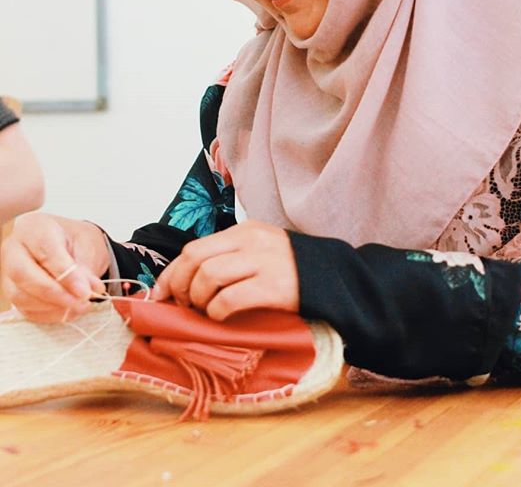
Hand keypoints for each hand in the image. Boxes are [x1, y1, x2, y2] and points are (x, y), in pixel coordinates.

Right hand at [1, 211, 108, 322]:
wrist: (70, 244)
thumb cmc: (76, 240)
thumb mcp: (88, 246)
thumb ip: (84, 269)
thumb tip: (85, 292)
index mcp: (34, 227)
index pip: (45, 252)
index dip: (66, 275)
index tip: (85, 291)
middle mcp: (15, 248)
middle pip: (24, 275)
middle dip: (55, 293)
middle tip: (81, 301)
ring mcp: (8, 271)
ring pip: (21, 296)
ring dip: (53, 307)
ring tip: (80, 305)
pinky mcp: (13, 291)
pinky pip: (25, 309)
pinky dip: (49, 314)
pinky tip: (68, 310)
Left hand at [151, 220, 298, 320]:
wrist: (333, 278)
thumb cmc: (290, 270)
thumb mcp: (258, 251)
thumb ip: (227, 258)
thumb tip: (183, 281)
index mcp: (244, 231)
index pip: (193, 248)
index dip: (170, 274)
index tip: (159, 295)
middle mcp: (251, 241)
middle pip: (195, 259)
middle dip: (180, 286)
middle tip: (185, 306)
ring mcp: (263, 262)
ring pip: (208, 276)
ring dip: (199, 300)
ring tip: (207, 311)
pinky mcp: (274, 286)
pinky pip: (230, 299)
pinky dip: (218, 312)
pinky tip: (223, 317)